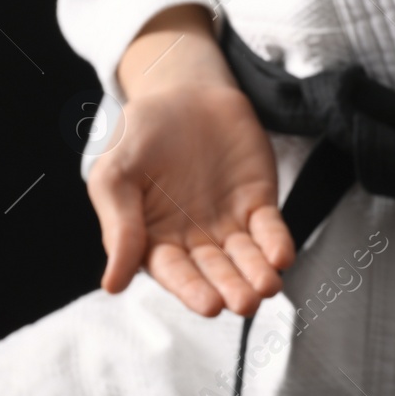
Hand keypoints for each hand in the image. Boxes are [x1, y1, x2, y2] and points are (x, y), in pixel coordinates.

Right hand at [89, 7, 294, 316]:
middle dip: (231, 288)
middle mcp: (194, 239)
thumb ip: (118, 225)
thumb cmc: (140, 133)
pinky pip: (270, 228)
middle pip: (215, 272)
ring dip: (257, 274)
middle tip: (243, 302)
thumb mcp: (115, 172)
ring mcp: (229, 222)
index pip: (174, 272)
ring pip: (246, 258)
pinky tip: (282, 256)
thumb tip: (112, 284)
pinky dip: (277, 243)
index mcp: (155, 239)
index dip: (191, 289)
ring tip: (267, 286)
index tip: (208, 304)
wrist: (182, 90)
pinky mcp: (258, 201)